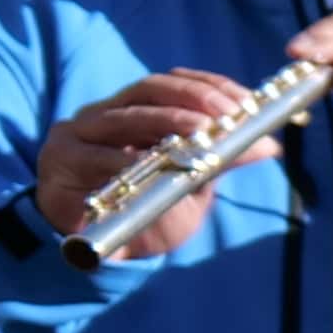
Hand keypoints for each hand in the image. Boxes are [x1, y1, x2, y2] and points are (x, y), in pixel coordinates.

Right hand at [39, 70, 263, 258]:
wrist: (103, 248)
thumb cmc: (146, 208)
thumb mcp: (190, 183)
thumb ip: (220, 160)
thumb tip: (271, 144)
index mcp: (137, 110)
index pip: (174, 84)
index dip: (210, 87)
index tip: (247, 102)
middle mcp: (107, 112)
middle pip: (149, 90)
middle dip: (192, 98)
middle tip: (228, 115)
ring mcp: (80, 132)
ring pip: (123, 117)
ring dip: (166, 123)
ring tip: (201, 134)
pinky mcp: (61, 159)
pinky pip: (96, 156)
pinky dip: (128, 161)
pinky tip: (154, 167)